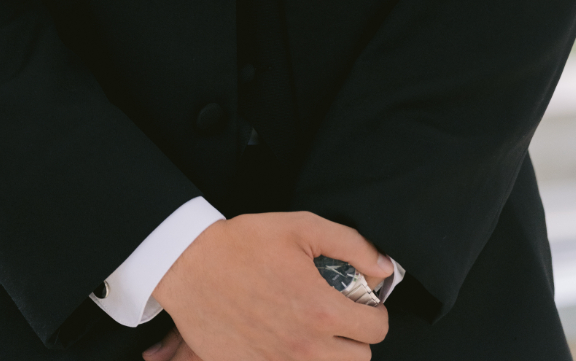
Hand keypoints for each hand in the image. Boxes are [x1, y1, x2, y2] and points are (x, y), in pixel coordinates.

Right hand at [144, 211, 391, 360]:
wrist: (190, 265)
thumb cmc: (245, 243)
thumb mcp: (302, 227)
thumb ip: (352, 245)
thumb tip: (384, 267)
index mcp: (322, 310)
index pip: (377, 329)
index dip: (374, 311)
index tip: (360, 301)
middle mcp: (305, 346)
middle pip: (359, 360)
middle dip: (355, 336)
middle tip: (337, 315)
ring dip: (330, 354)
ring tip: (314, 330)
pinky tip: (286, 340)